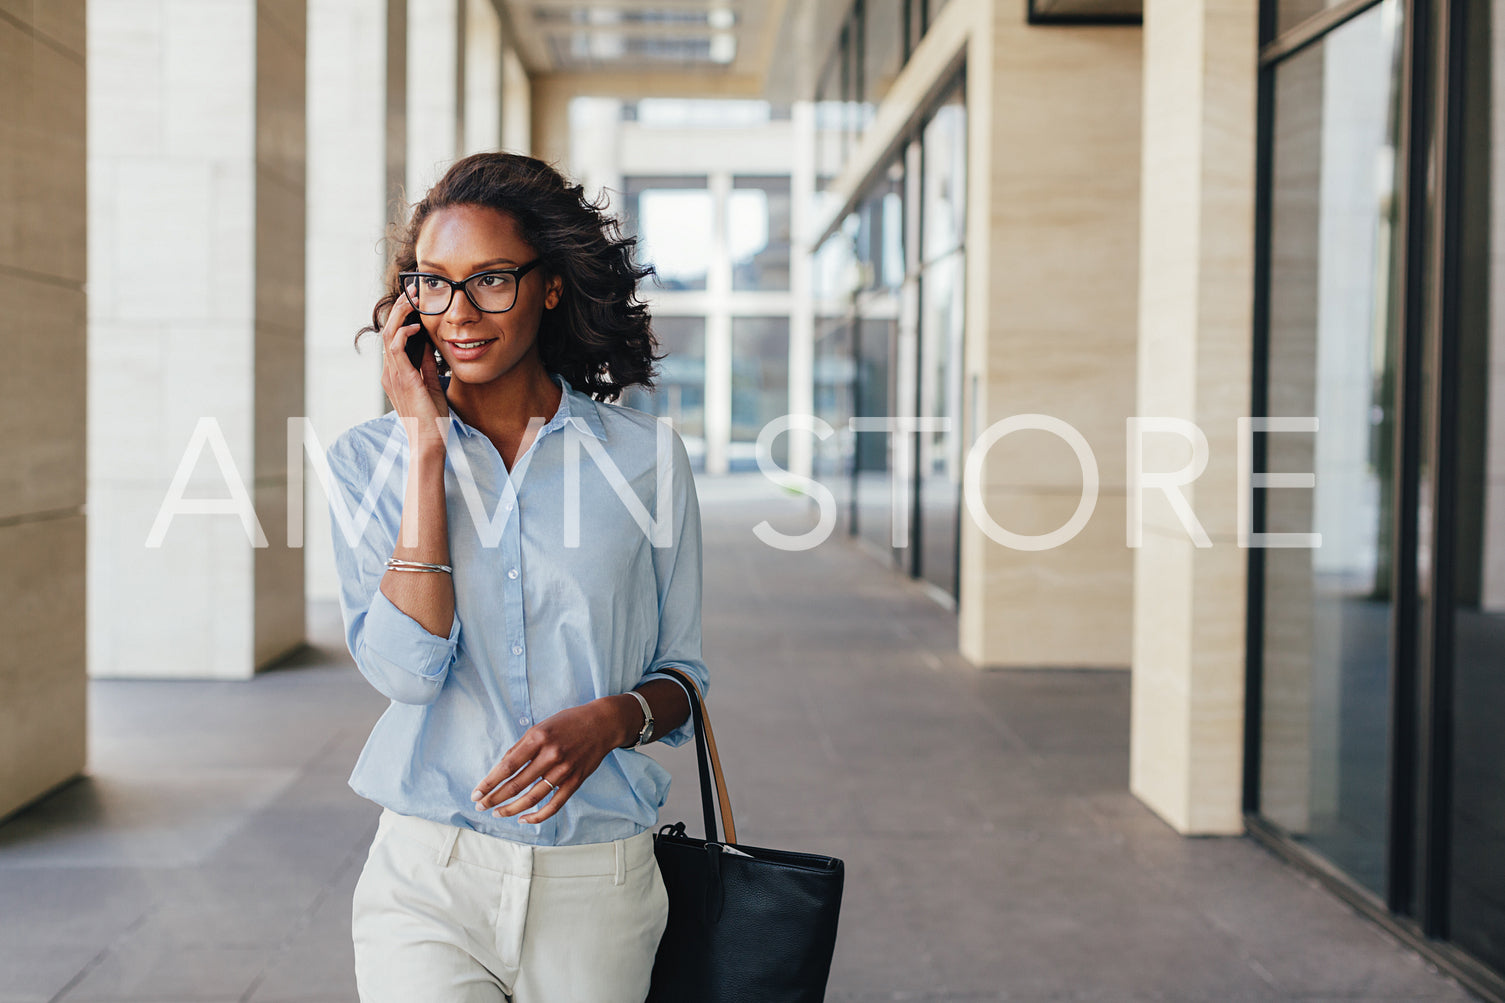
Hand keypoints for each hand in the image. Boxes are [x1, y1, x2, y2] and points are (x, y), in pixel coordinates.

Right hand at [378, 300, 448, 452]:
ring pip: (389, 335)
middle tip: (412, 292)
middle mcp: (390, 373)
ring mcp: (393, 376)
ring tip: (412, 300)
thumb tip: (429, 345)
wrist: (430, 440)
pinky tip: (416, 327)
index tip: (414, 301)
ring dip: (400, 315)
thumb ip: (427, 365)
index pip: (393, 338)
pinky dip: (404, 333)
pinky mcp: (402, 379)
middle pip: (387, 331)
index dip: (401, 317)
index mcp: (396, 374)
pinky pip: (396, 349)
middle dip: (399, 309)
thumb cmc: (432, 418)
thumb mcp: (430, 385)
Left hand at [471, 697, 636, 824]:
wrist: (602, 723)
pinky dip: (538, 816)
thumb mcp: (540, 727)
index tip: (476, 793)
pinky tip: (523, 819)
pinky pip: (554, 805)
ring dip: (512, 809)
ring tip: (498, 813)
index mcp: (538, 738)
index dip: (489, 783)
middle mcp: (550, 754)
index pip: (507, 766)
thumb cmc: (567, 722)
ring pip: (532, 798)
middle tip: (480, 806)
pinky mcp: (575, 781)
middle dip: (495, 799)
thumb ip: (520, 747)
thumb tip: (500, 770)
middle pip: (516, 785)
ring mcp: (564, 770)